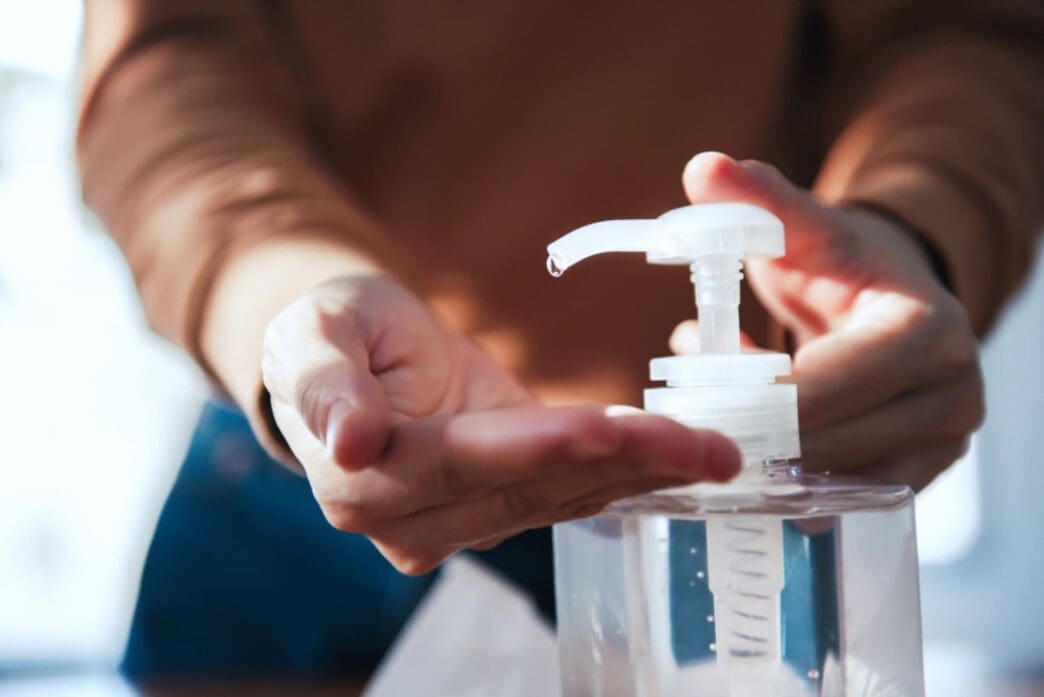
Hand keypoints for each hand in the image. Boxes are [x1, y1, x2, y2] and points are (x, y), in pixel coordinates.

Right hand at [262, 276, 739, 573]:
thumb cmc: (328, 334)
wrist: (355, 359)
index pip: (463, 463)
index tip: (606, 429)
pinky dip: (633, 474)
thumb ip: (323, 384)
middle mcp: (417, 520)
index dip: (535, 448)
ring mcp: (464, 520)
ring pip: (565, 496)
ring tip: (719, 452)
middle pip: (530, 488)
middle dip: (622, 463)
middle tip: (707, 446)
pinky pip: (574, 490)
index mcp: (365, 481)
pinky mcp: (505, 502)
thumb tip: (348, 441)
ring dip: (645, 474)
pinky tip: (689, 459)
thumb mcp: (312, 336)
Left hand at [674, 152, 983, 490]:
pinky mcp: (918, 475)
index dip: (755, 395)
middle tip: (684, 413)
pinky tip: (748, 439)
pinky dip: (785, 476)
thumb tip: (702, 167)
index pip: (831, 384)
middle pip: (829, 444)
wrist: (891, 301)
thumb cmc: (841, 263)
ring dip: (762, 455)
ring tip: (713, 413)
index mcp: (927, 331)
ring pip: (831, 480)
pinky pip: (841, 497)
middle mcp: (952, 396)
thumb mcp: (802, 229)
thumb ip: (757, 199)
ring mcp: (943, 444)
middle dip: (749, 432)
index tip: (690, 392)